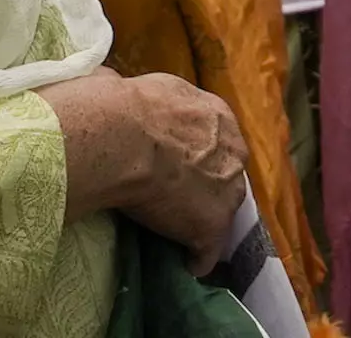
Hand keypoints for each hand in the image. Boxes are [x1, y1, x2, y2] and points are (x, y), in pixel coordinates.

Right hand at [40, 70, 250, 262]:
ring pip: (223, 210)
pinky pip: (207, 251)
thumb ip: (150, 99)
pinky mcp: (212, 226)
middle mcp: (233, 150)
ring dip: (204, 219)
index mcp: (218, 115)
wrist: (122, 137)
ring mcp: (227, 191)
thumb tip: (117, 88)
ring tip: (181, 231)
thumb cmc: (126, 107)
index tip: (181, 163)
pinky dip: (197, 258)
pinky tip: (186, 263)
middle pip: (227, 173)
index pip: (217, 139)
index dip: (199, 153)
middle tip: (179, 195)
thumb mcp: (144, 87)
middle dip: (208, 184)